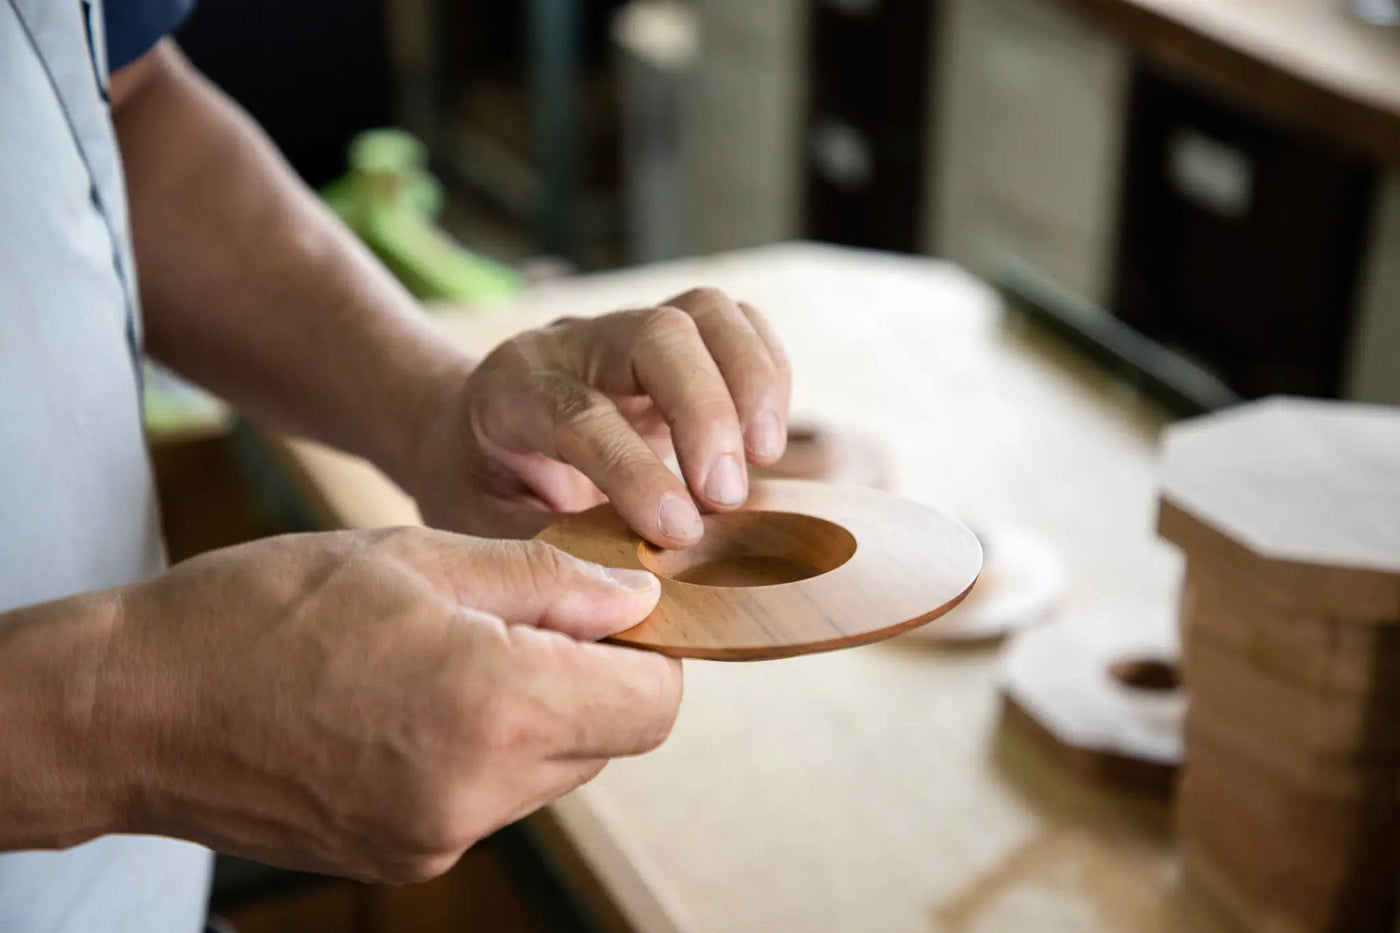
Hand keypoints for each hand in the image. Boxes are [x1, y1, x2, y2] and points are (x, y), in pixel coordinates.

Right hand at [97, 529, 679, 883]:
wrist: (130, 708)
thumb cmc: (264, 607)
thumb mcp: (415, 556)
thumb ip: (546, 583)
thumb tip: (638, 599)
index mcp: (494, 704)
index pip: (653, 705)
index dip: (652, 653)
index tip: (616, 612)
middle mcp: (479, 792)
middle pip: (610, 742)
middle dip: (592, 679)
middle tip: (525, 618)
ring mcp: (440, 838)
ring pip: (554, 774)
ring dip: (538, 715)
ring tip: (454, 654)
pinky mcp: (405, 859)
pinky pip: (490, 802)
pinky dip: (484, 751)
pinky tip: (413, 701)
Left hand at [408, 288, 790, 545]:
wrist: (463, 429)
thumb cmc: (477, 487)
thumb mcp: (480, 528)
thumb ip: (548, 547)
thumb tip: (627, 586)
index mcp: (511, 393)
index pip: (583, 414)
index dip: (636, 471)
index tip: (679, 533)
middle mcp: (571, 345)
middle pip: (657, 335)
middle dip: (707, 412)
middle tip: (728, 497)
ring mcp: (626, 335)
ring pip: (705, 312)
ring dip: (753, 380)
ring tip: (765, 457)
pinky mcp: (672, 343)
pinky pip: (734, 323)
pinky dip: (767, 371)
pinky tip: (765, 438)